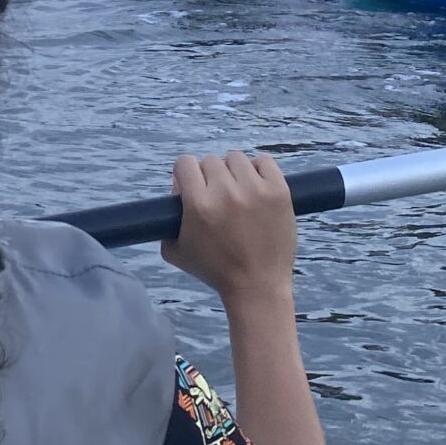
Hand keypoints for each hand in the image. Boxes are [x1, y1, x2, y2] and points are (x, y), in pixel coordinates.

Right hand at [162, 151, 295, 303]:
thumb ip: (166, 221)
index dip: (186, 174)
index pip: (185, 163)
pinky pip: (264, 161)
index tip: (193, 187)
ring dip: (233, 172)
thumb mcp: (176, 252)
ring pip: (236, 158)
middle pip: (210, 161)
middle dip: (210, 177)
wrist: (257, 286)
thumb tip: (178, 188)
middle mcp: (225, 192)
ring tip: (238, 193)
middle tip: (217, 198)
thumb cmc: (215, 271)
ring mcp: (255, 190)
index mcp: (198, 204)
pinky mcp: (278, 191)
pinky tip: (256, 187)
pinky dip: (258, 170)